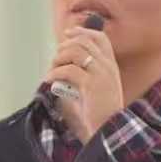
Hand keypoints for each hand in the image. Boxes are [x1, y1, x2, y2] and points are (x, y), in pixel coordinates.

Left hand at [46, 25, 122, 142]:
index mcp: (111, 66)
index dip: (83, 32)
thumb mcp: (97, 89)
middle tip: (55, 58)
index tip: (68, 33)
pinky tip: (49, 80)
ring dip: (59, 58)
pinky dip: (55, 73)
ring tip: (52, 70)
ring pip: (75, 51)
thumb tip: (64, 66)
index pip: (100, 38)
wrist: (109, 129)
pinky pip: (68, 70)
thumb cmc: (101, 113)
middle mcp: (107, 66)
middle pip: (84, 42)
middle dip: (65, 46)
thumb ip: (86, 75)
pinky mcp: (90, 84)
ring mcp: (100, 74)